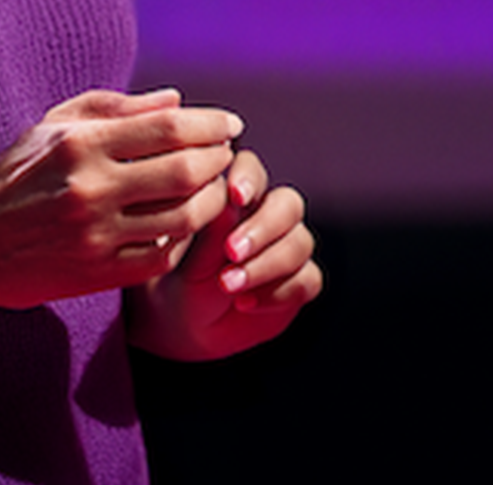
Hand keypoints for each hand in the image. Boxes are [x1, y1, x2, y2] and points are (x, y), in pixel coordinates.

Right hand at [0, 89, 238, 352]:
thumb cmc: (14, 174)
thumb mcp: (54, 126)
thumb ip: (117, 108)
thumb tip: (178, 101)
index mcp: (82, 143)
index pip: (170, 128)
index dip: (212, 124)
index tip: (231, 124)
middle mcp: (91, 188)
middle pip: (187, 172)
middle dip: (220, 161)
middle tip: (227, 156)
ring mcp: (94, 236)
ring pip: (182, 219)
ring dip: (211, 203)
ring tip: (214, 191)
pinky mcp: (94, 275)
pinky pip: (160, 258)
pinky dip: (180, 241)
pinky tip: (181, 227)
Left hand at [126, 141, 322, 360]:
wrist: (189, 323)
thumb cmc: (185, 277)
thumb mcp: (189, 256)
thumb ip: (211, 230)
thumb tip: (226, 200)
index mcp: (240, 197)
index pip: (254, 170)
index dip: (249, 179)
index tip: (235, 197)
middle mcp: (270, 217)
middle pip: (288, 204)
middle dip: (262, 228)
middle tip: (231, 252)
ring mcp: (290, 249)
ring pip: (300, 243)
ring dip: (266, 265)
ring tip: (229, 285)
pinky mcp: (301, 282)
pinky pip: (307, 279)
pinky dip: (278, 293)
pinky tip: (245, 303)